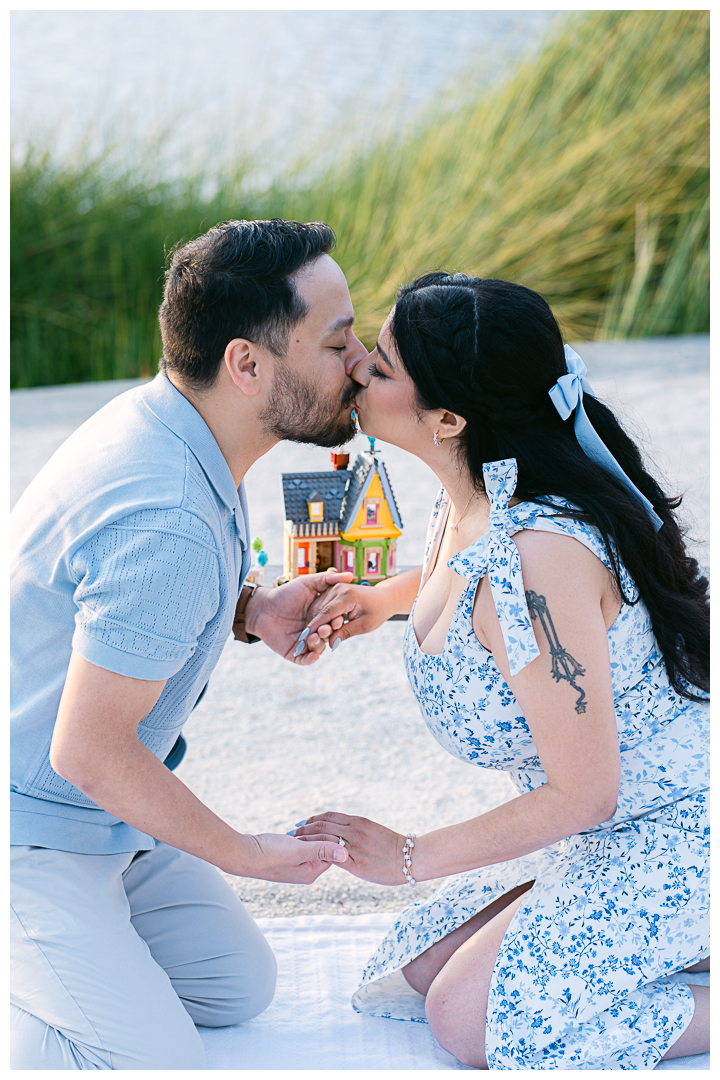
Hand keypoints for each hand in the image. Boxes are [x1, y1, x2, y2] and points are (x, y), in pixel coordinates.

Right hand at [240, 831, 347, 883]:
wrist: (242, 854)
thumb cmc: (269, 854)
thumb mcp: (298, 850)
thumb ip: (322, 850)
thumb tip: (346, 853)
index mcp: (312, 873)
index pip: (332, 852)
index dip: (325, 839)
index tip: (310, 835)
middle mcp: (306, 871)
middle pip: (323, 846)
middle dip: (312, 836)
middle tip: (296, 837)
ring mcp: (296, 864)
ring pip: (310, 842)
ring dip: (303, 835)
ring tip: (289, 837)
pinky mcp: (287, 856)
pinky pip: (299, 843)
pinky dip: (295, 836)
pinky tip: (286, 835)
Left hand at [245, 570, 353, 664]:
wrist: (262, 607)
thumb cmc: (284, 593)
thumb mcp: (307, 583)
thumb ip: (328, 579)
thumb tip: (351, 576)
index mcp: (320, 616)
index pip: (334, 621)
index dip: (337, 621)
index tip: (339, 619)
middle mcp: (314, 630)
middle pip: (327, 636)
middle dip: (327, 633)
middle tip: (324, 629)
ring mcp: (304, 642)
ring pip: (317, 648)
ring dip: (318, 645)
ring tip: (313, 638)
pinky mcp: (294, 652)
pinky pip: (304, 660)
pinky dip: (310, 659)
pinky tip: (314, 655)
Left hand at [296, 812, 405, 885]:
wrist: (410, 859)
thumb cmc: (392, 848)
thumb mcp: (372, 831)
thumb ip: (356, 831)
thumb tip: (342, 833)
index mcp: (359, 821)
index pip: (329, 815)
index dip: (313, 819)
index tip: (303, 823)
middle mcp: (355, 830)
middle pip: (322, 825)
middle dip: (304, 829)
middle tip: (292, 833)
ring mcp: (354, 846)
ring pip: (323, 838)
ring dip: (306, 840)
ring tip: (295, 845)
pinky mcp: (355, 863)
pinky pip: (330, 856)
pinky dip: (317, 854)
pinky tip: (309, 858)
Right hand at [302, 571, 418, 651]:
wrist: (384, 598)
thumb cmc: (377, 612)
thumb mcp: (365, 625)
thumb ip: (347, 633)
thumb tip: (331, 644)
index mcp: (347, 596)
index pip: (326, 613)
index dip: (316, 627)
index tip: (305, 639)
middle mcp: (339, 589)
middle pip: (320, 610)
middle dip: (312, 626)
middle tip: (304, 642)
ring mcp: (335, 588)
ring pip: (318, 607)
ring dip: (313, 621)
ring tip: (308, 637)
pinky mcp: (333, 590)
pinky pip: (321, 604)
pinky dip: (318, 616)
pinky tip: (315, 628)